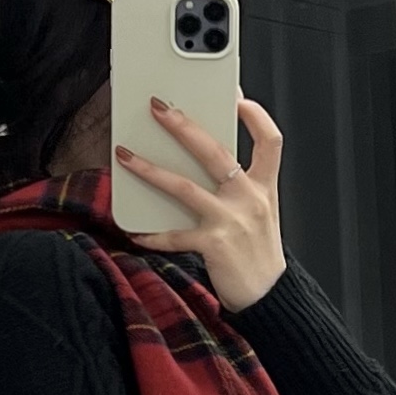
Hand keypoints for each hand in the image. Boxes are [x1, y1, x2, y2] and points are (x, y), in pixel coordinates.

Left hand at [116, 93, 287, 310]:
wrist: (268, 297)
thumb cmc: (258, 253)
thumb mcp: (260, 213)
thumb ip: (238, 187)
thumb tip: (197, 162)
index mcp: (264, 188)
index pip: (270, 141)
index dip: (255, 116)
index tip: (236, 97)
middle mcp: (250, 199)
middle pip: (216, 152)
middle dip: (184, 126)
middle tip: (158, 107)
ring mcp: (232, 221)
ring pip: (185, 187)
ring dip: (150, 169)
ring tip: (125, 155)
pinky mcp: (214, 245)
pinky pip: (175, 234)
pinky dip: (152, 233)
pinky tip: (135, 230)